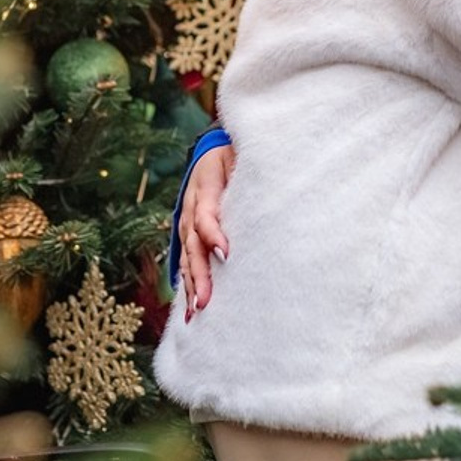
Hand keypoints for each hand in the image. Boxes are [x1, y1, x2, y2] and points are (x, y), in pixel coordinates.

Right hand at [180, 143, 234, 317]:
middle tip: (205, 301)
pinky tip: (190, 308)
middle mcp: (191, 205)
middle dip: (199, 273)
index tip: (226, 254)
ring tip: (196, 310)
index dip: (213, 233)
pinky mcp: (189, 233)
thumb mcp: (240, 154)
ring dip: (191, 283)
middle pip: (192, 243)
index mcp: (204, 185)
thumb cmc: (236, 154)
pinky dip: (188, 283)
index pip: (204, 214)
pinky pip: (186, 259)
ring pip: (186, 255)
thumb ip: (250, 170)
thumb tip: (274, 183)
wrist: (213, 150)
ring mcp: (186, 220)